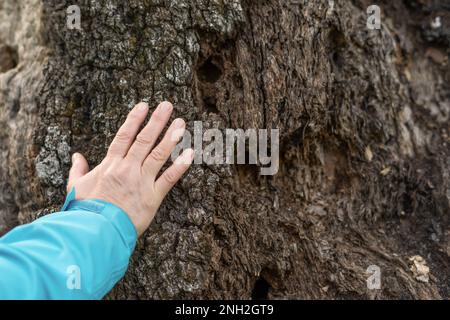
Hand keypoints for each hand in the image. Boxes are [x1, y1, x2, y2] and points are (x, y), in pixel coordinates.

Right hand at [66, 101, 193, 235]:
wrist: (95, 232)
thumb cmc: (85, 210)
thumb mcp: (75, 187)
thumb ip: (77, 169)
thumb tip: (77, 156)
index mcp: (110, 164)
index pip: (124, 136)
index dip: (134, 119)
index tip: (144, 106)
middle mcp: (127, 168)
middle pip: (144, 140)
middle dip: (156, 121)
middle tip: (167, 105)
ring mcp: (141, 181)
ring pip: (158, 154)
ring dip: (170, 137)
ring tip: (181, 123)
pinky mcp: (152, 197)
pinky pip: (169, 178)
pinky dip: (180, 166)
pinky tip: (189, 153)